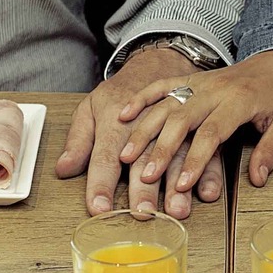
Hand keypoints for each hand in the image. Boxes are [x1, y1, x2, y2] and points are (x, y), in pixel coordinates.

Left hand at [56, 47, 226, 217]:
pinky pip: (207, 148)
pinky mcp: (198, 123)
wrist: (158, 59)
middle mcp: (145, 121)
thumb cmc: (121, 90)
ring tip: (177, 209)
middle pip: (144, 158)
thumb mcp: (90, 107)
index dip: (100, 183)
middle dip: (143, 188)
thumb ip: (78, 140)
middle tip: (142, 214)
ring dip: (178, 185)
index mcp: (114, 119)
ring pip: (177, 155)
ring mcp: (174, 121)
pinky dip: (208, 171)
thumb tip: (63, 169)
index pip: (104, 156)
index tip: (98, 207)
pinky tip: (207, 192)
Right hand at [117, 48, 272, 190]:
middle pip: (181, 119)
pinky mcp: (192, 78)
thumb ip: (270, 150)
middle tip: (146, 176)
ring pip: (165, 104)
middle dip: (161, 149)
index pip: (212, 133)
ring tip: (127, 155)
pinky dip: (141, 98)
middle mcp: (215, 89)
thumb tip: (257, 179)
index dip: (196, 161)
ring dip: (144, 129)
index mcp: (240, 100)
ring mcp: (200, 82)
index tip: (182, 185)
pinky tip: (123, 115)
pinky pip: (162, 85)